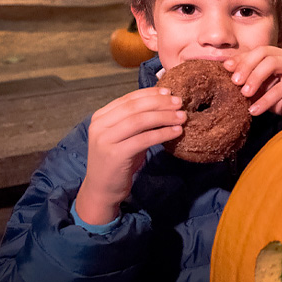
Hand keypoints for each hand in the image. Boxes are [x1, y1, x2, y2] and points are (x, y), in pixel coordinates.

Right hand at [78, 87, 184, 224]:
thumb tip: (164, 102)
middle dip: (159, 103)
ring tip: (182, 117)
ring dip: (164, 117)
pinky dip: (162, 133)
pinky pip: (143, 139)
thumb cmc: (118, 161)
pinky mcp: (115, 155)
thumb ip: (136, 120)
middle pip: (134, 107)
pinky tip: (176, 132)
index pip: (128, 99)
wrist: (102, 190)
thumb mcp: (125, 136)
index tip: (169, 92)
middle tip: (179, 102)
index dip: (150, 93)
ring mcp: (105, 140)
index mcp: (100, 117)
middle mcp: (99, 125)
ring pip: (139, 121)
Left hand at [225, 46, 281, 119]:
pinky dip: (265, 100)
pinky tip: (254, 110)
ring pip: (271, 63)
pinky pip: (281, 88)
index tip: (225, 68)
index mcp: (276, 55)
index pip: (255, 51)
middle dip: (246, 65)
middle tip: (235, 81)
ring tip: (244, 94)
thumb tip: (229, 79)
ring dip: (255, 77)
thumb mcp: (263, 89)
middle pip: (262, 52)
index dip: (240, 58)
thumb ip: (250, 82)